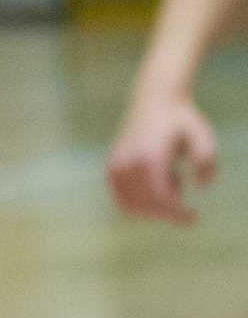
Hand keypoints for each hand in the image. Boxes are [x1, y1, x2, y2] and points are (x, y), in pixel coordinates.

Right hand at [107, 92, 216, 222]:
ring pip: (133, 206)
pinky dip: (139, 203)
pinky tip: (153, 184)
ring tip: (168, 178)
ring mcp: (115, 165)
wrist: (154, 101)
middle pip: (148, 205)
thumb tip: (201, 186)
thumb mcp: (202, 134)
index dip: (177, 213)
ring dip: (154, 204)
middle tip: (183, 189)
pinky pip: (122, 200)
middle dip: (168, 209)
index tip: (193, 216)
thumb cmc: (180, 120)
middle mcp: (128, 162)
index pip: (160, 197)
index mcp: (149, 155)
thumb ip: (206, 159)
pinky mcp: (110, 168)